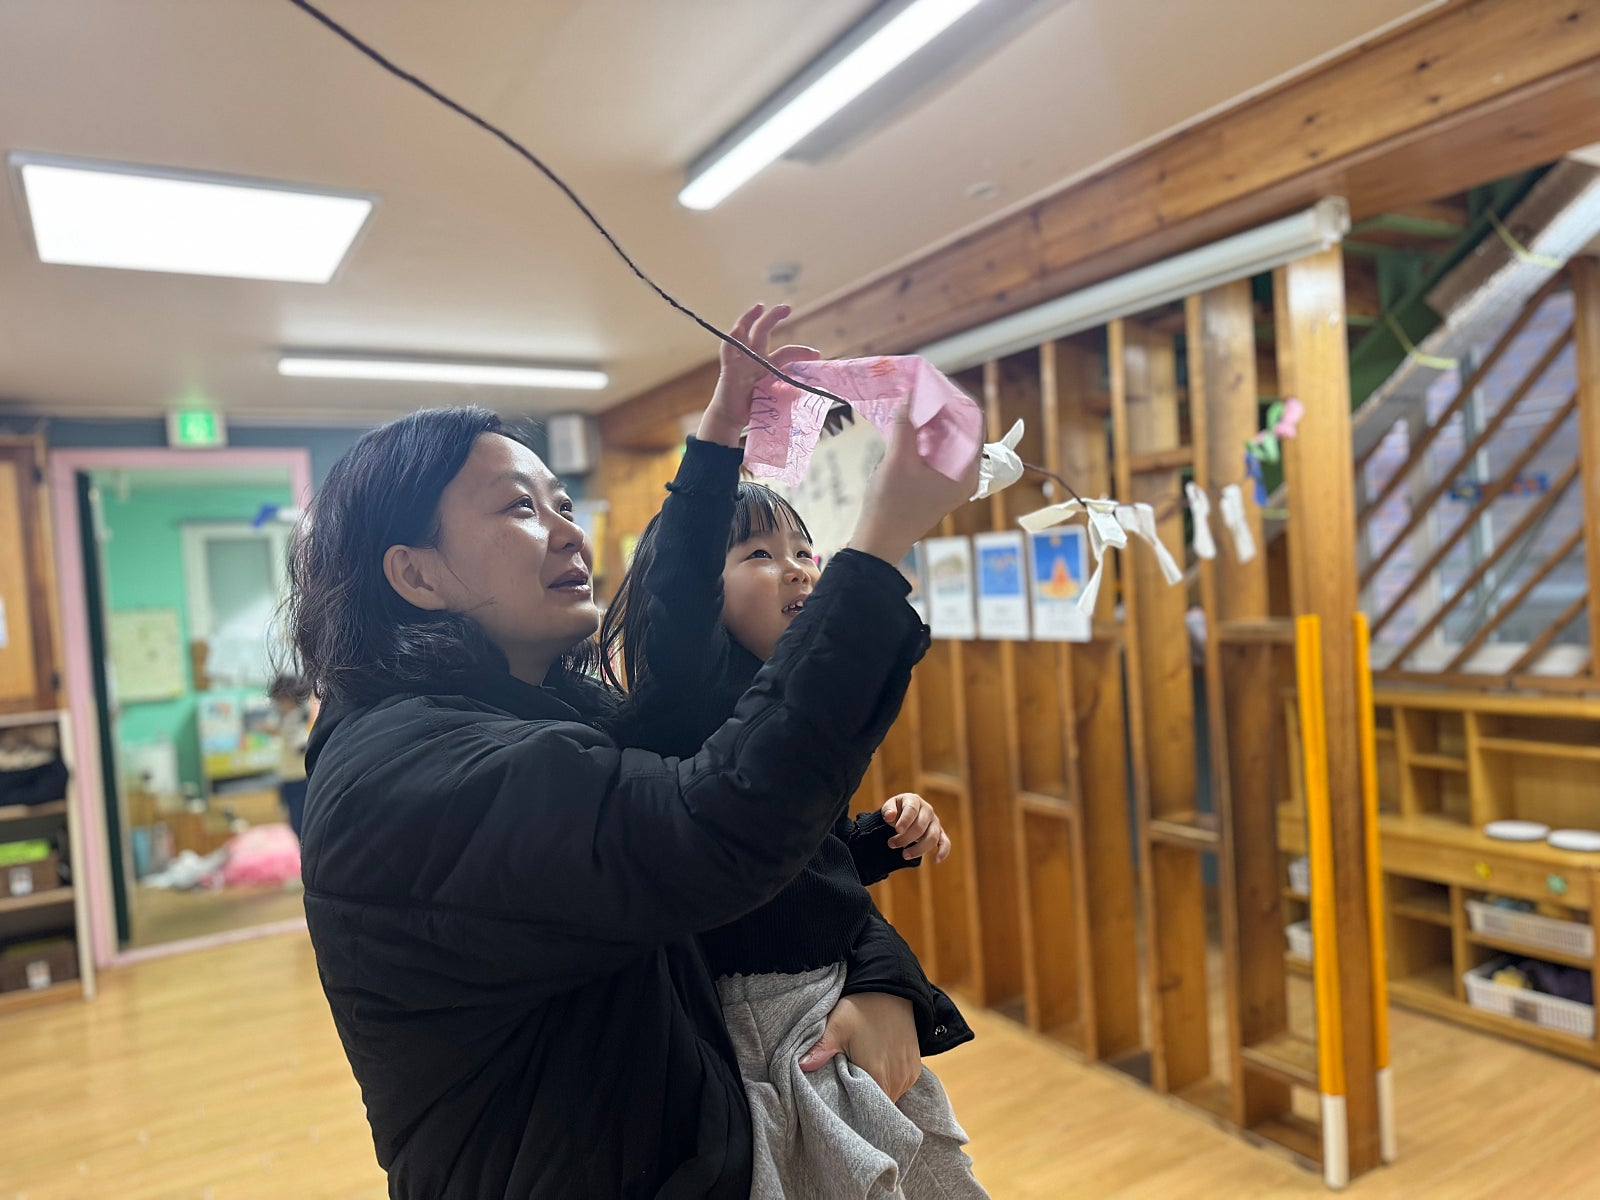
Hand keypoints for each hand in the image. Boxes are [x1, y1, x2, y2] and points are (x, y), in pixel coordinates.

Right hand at [697, 302, 819, 447]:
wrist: (732, 418)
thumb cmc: (753, 408)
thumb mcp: (777, 398)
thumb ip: (792, 392)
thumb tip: (813, 390)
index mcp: (768, 365)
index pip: (786, 352)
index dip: (801, 351)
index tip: (817, 354)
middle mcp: (754, 357)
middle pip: (763, 331)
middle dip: (774, 317)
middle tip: (787, 307)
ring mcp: (740, 360)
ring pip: (744, 332)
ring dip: (749, 318)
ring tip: (760, 306)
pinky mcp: (728, 367)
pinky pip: (728, 350)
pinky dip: (732, 339)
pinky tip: (738, 329)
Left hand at [798, 992, 919, 1101]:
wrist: (893, 988)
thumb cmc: (863, 1007)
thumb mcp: (837, 1025)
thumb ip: (820, 1049)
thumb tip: (801, 1066)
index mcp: (878, 1076)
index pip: (868, 1113)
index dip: (854, 1114)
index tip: (841, 1109)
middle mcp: (898, 1080)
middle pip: (880, 1108)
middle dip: (863, 1106)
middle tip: (846, 1096)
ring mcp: (908, 1075)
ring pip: (890, 1098)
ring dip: (876, 1095)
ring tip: (858, 1084)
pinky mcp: (914, 1069)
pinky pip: (900, 1087)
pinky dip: (887, 1084)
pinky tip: (873, 1072)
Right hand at [847, 402, 980, 563]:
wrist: (878, 542)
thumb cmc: (891, 506)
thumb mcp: (897, 459)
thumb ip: (906, 424)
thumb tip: (910, 392)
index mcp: (967, 473)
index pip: (974, 423)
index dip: (956, 399)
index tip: (935, 382)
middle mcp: (964, 476)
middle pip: (960, 430)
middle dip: (941, 408)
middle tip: (920, 387)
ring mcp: (949, 481)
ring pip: (945, 440)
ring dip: (929, 421)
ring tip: (912, 400)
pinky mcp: (934, 483)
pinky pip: (934, 452)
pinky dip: (923, 437)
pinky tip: (906, 424)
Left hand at [881, 793, 950, 863]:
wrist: (904, 815)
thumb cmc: (896, 811)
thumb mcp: (889, 807)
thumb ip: (888, 810)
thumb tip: (890, 816)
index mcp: (914, 800)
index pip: (912, 809)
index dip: (905, 820)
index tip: (897, 830)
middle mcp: (927, 810)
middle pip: (920, 826)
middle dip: (905, 838)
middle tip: (891, 844)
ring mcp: (935, 822)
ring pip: (932, 837)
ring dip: (918, 849)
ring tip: (904, 855)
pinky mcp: (940, 833)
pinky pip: (945, 842)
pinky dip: (943, 851)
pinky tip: (936, 860)